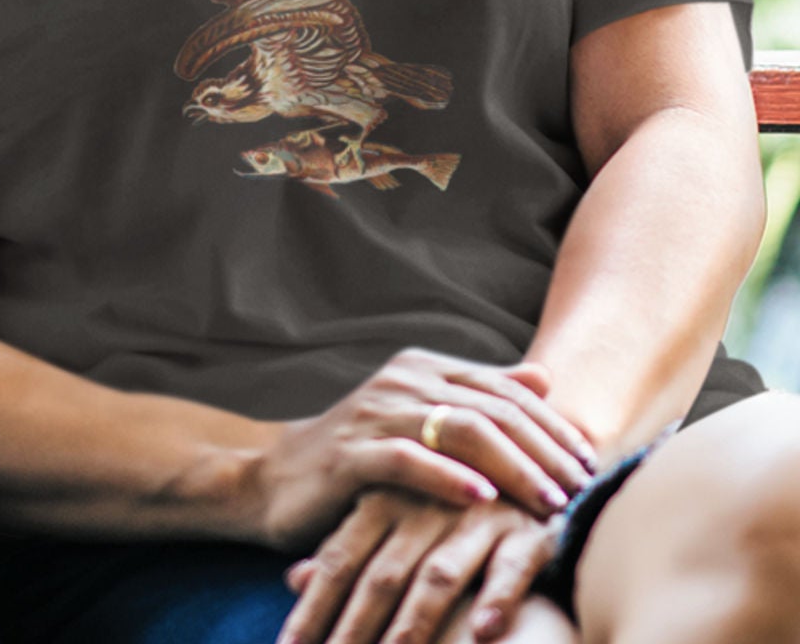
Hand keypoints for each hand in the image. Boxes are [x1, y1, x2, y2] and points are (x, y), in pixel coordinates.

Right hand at [254, 351, 594, 546]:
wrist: (277, 479)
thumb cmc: (363, 455)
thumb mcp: (423, 420)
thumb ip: (479, 397)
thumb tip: (543, 377)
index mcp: (422, 368)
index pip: (504, 389)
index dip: (553, 426)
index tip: (590, 463)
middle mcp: (401, 381)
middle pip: (491, 408)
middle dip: (544, 450)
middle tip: (582, 489)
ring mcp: (374, 414)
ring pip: (459, 429)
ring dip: (514, 466)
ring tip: (549, 500)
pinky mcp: (350, 453)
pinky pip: (406, 458)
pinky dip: (448, 476)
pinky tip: (482, 497)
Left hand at [276, 491, 559, 643]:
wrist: (530, 473)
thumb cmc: (449, 513)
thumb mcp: (393, 525)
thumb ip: (349, 551)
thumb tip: (292, 578)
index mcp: (383, 499)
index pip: (339, 560)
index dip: (314, 607)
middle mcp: (423, 506)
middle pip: (381, 574)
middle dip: (353, 628)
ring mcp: (474, 518)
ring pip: (437, 577)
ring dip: (413, 625)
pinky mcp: (527, 531)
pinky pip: (509, 568)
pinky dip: (495, 599)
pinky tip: (482, 633)